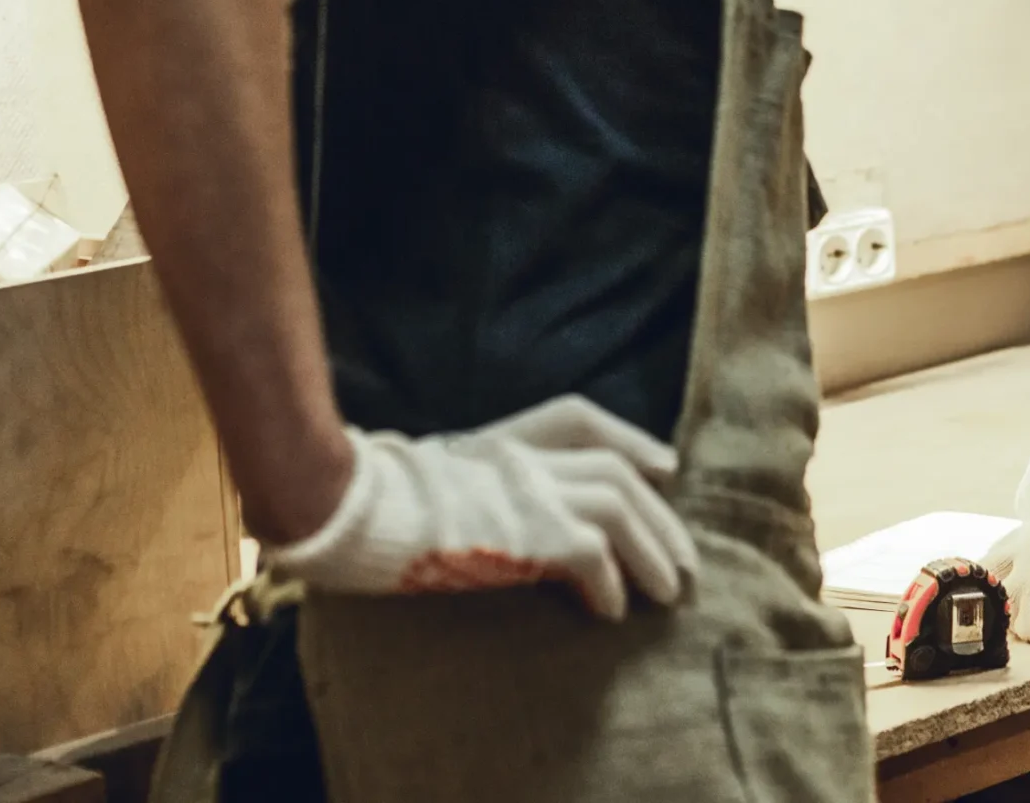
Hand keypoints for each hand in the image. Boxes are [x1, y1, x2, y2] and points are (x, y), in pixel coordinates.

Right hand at [265, 395, 697, 618]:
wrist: (347, 508)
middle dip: (660, 517)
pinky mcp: (530, 533)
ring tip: (667, 592)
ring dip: (653, 553)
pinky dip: (611, 584)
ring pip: (620, 507)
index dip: (629, 437)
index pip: (579, 417)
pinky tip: (611, 612)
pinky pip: (593, 554)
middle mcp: (522, 456)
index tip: (663, 468)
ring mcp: (529, 490)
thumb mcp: (434, 476)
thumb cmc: (374, 503)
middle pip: (617, 471)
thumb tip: (520, 504)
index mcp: (499, 438)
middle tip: (682, 561)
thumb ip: (478, 478)